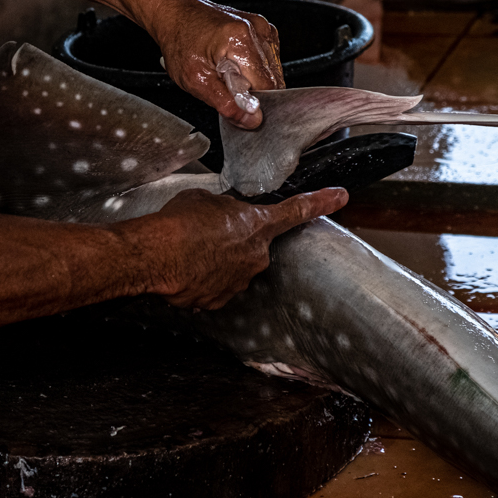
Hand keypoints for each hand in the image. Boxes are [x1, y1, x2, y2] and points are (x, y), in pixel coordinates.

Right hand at [119, 187, 347, 309]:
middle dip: (233, 239)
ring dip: (215, 259)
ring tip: (189, 250)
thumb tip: (219, 213)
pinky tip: (184, 268)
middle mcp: (255, 256)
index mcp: (257, 225)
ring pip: (233, 267)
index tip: (340, 197)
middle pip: (253, 245)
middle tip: (206, 232)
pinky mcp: (219, 300)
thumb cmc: (179, 224)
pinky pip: (215, 285)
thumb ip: (223, 207)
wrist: (157, 257)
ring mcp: (239, 281)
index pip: (297, 210)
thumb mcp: (205, 200)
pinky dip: (202, 278)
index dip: (321, 201)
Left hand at [149, 0, 284, 129]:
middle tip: (224, 84)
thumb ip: (226, 104)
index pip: (268, 87)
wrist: (176, 13)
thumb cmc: (180, 41)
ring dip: (253, 80)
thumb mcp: (195, 80)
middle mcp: (258, 30)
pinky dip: (254, 70)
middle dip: (252, 91)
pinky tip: (234, 64)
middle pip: (273, 80)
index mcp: (241, 40)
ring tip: (226, 71)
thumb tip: (252, 120)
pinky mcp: (263, 29)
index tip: (235, 104)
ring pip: (273, 72)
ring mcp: (263, 27)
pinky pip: (269, 61)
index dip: (253, 102)